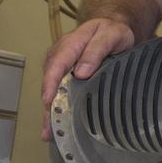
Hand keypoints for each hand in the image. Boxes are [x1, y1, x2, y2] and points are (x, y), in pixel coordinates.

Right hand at [40, 18, 134, 139]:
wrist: (113, 28)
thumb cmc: (112, 31)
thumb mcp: (110, 35)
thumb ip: (96, 50)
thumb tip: (81, 72)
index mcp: (70, 44)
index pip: (56, 65)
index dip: (51, 84)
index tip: (48, 101)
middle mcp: (60, 57)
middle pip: (50, 83)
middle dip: (48, 106)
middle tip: (49, 129)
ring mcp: (61, 67)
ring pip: (52, 91)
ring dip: (50, 112)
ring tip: (49, 134)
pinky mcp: (65, 76)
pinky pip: (59, 93)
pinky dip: (57, 108)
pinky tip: (57, 125)